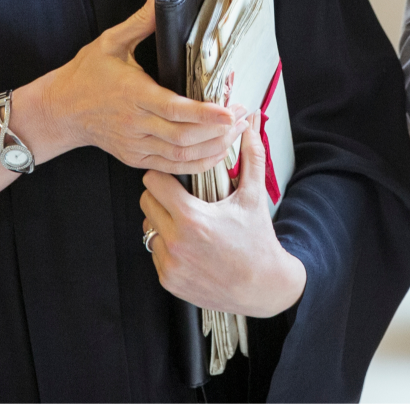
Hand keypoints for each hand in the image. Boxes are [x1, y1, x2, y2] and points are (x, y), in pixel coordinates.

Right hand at [17, 0, 241, 173]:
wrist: (59, 111)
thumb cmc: (86, 74)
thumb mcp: (111, 41)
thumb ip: (141, 19)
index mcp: (133, 95)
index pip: (174, 109)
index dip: (204, 113)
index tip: (230, 111)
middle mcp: (135, 124)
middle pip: (183, 137)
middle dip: (219, 131)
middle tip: (245, 116)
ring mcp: (135, 145)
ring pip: (180, 156)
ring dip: (213, 149)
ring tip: (238, 133)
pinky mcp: (136, 158)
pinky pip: (171, 167)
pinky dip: (197, 163)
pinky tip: (217, 151)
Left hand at [141, 119, 306, 316]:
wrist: (263, 287)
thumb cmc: (258, 241)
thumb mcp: (254, 197)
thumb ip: (250, 155)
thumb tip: (253, 124)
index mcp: (192, 219)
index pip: (154, 183)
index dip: (165, 175)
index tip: (175, 177)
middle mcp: (176, 243)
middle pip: (146, 203)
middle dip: (161, 196)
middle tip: (181, 197)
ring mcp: (170, 265)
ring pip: (147, 228)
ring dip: (161, 221)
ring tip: (186, 222)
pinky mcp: (169, 281)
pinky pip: (154, 252)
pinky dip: (166, 246)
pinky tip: (189, 244)